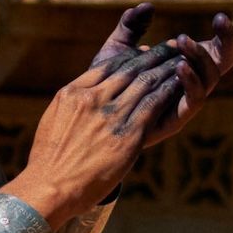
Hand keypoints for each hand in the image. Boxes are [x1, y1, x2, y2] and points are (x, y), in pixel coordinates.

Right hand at [12, 2, 232, 231]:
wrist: (50, 187)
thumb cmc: (49, 162)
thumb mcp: (54, 123)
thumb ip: (73, 107)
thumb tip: (84, 101)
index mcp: (72, 93)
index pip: (108, 66)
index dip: (131, 57)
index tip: (145, 52)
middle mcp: (92, 98)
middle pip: (130, 69)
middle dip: (155, 56)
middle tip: (173, 46)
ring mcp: (110, 116)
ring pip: (145, 83)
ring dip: (167, 69)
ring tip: (183, 60)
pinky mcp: (128, 135)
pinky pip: (153, 105)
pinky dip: (168, 91)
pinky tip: (181, 84)